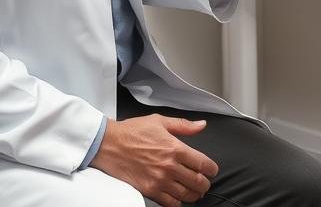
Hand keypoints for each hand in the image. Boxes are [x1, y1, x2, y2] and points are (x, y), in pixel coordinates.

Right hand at [91, 115, 218, 206]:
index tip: (212, 170)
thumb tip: (201, 125)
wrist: (108, 144)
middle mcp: (169, 166)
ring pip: (186, 195)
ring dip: (194, 195)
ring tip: (194, 191)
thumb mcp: (160, 121)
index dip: (212, 169)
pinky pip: (170, 203)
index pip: (204, 164)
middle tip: (204, 182)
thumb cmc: (131, 132)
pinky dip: (177, 203)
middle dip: (205, 184)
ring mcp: (159, 180)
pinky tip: (178, 197)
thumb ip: (183, 125)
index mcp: (175, 148)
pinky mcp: (148, 190)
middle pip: (198, 182)